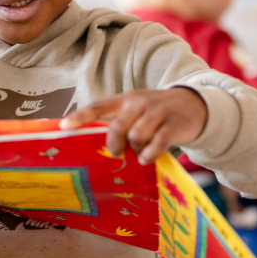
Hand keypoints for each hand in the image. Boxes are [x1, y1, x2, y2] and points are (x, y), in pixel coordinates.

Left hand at [60, 88, 206, 164]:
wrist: (193, 104)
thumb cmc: (156, 112)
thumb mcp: (136, 110)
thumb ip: (120, 123)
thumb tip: (100, 149)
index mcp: (125, 99)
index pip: (98, 106)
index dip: (80, 116)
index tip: (63, 126)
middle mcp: (139, 103)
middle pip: (117, 127)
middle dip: (114, 144)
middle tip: (118, 153)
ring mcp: (157, 113)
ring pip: (137, 136)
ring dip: (136, 150)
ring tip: (140, 153)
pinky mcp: (173, 125)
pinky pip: (157, 143)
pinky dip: (149, 154)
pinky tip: (148, 158)